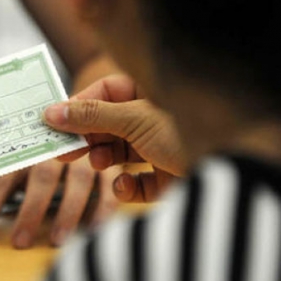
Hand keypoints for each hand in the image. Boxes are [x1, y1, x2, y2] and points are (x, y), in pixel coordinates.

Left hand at [0, 156, 108, 247]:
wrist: (77, 125)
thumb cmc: (35, 159)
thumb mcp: (9, 173)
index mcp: (22, 152)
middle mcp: (52, 152)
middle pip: (41, 178)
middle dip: (29, 210)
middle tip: (19, 242)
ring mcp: (82, 158)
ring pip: (77, 181)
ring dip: (68, 211)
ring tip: (55, 241)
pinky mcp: (107, 169)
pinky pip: (108, 187)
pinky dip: (103, 208)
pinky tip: (93, 231)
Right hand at [43, 75, 186, 199]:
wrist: (229, 170)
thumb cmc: (184, 132)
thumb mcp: (132, 119)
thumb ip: (90, 116)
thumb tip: (50, 112)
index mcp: (148, 93)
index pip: (103, 93)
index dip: (77, 108)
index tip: (52, 123)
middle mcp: (153, 118)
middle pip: (107, 124)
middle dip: (87, 138)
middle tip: (62, 152)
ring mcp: (160, 148)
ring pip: (119, 153)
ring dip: (105, 159)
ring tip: (99, 163)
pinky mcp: (165, 177)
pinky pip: (137, 181)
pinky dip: (127, 187)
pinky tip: (124, 186)